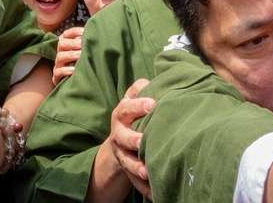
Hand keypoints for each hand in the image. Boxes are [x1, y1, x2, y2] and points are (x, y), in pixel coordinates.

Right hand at [52, 26, 82, 85]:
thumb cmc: (84, 63)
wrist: (78, 83)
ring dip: (71, 55)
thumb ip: (88, 42)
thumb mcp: (85, 51)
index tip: (85, 32)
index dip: (75, 32)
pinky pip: (58, 72)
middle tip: (83, 44)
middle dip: (73, 43)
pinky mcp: (57, 77)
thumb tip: (98, 32)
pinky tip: (74, 70)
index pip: (67, 34)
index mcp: (66, 44)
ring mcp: (58, 64)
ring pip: (60, 57)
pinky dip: (66, 70)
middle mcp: (60, 53)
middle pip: (62, 43)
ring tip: (81, 56)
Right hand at [106, 78, 153, 196]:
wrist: (119, 140)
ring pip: (126, 162)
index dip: (137, 105)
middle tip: (143, 141)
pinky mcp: (128, 170)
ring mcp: (122, 154)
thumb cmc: (134, 114)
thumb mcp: (133, 99)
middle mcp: (118, 135)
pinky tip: (154, 192)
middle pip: (122, 137)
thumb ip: (140, 89)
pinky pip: (134, 181)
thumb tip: (150, 80)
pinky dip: (143, 187)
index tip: (153, 104)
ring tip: (147, 172)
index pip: (126, 108)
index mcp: (121, 115)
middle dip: (132, 140)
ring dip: (136, 167)